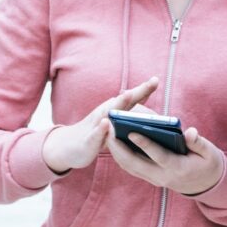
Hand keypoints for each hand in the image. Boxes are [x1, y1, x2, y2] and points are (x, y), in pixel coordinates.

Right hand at [42, 77, 158, 172]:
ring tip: (128, 94)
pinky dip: (101, 129)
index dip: (145, 89)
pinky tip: (106, 123)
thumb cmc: (98, 134)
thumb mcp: (116, 125)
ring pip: (109, 113)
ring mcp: (97, 124)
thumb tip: (153, 120)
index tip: (156, 79)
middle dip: (138, 91)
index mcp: (115, 110)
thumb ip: (131, 120)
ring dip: (119, 104)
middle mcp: (106, 113)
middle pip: (124, 101)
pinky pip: (96, 134)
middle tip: (152, 82)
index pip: (133, 99)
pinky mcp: (89, 140)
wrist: (69, 146)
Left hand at [106, 125, 224, 195]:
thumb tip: (190, 132)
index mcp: (179, 168)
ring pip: (130, 167)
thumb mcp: (209, 152)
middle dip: (120, 148)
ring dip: (116, 152)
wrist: (207, 184)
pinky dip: (121, 156)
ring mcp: (155, 179)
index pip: (159, 156)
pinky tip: (115, 142)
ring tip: (107, 132)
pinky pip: (131, 168)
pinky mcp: (150, 178)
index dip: (145, 144)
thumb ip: (198, 142)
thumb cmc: (208, 163)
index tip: (131, 131)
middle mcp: (163, 176)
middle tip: (109, 130)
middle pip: (136, 164)